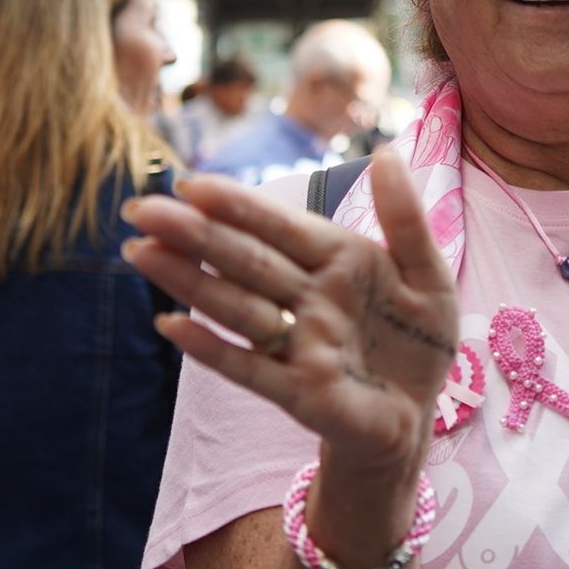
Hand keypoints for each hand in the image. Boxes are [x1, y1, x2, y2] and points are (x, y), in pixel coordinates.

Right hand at [122, 148, 458, 468]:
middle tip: (141, 209)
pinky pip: (247, 366)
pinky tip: (171, 325)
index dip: (238, 205)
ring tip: (140, 253)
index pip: (281, 226)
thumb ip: (405, 218)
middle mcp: (308, 296)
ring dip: (188, 280)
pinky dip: (210, 347)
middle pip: (245, 259)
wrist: (419, 415)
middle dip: (195, 234)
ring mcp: (297, 343)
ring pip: (236, 305)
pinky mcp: (297, 390)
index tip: (192, 183)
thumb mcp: (428, 273)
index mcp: (338, 259)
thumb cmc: (419, 340)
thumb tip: (385, 153)